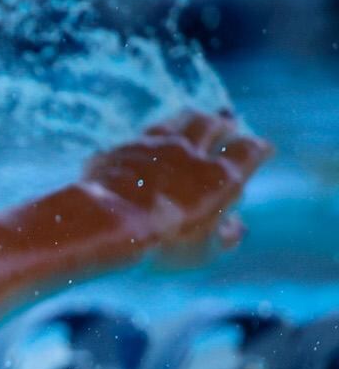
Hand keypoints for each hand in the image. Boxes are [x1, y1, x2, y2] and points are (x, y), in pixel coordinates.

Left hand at [81, 110, 272, 264]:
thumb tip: (236, 226)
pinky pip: (137, 138)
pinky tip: (145, 142)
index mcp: (219, 176)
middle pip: (210, 124)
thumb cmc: (161, 243)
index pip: (248, 150)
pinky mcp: (118, 150)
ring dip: (186, 119)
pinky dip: (147, 140)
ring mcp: (150, 147)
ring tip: (192, 118)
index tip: (263, 148)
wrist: (105, 222)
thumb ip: (225, 236)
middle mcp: (188, 152)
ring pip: (174, 122)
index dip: (258, 147)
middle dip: (222, 123)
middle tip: (227, 121)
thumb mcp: (202, 251)